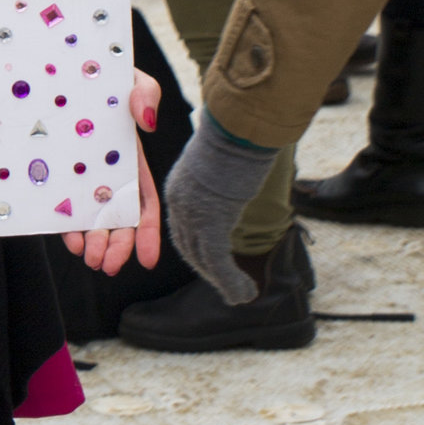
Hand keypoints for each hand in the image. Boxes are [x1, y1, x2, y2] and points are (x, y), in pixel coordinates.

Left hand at [61, 75, 162, 277]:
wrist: (64, 65)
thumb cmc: (105, 73)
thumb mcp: (131, 79)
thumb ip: (145, 95)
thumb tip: (147, 123)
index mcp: (131, 161)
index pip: (144, 203)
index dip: (148, 233)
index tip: (147, 260)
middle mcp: (107, 174)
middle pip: (118, 220)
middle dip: (117, 246)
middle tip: (106, 266)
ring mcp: (79, 176)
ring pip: (90, 218)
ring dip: (93, 243)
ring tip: (88, 260)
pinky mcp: (53, 174)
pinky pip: (61, 204)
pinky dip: (66, 225)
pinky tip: (68, 239)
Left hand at [157, 113, 272, 305]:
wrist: (237, 128)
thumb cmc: (237, 136)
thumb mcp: (223, 162)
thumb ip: (219, 181)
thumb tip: (232, 187)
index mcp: (179, 186)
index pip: (182, 225)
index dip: (197, 247)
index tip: (212, 262)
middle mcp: (180, 202)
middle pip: (189, 245)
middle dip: (208, 269)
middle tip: (227, 286)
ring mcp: (193, 213)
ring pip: (203, 258)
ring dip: (223, 281)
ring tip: (240, 296)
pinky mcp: (211, 222)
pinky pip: (217, 261)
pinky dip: (230, 281)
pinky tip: (244, 293)